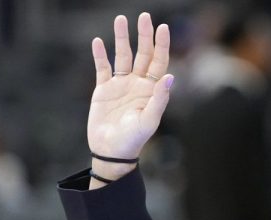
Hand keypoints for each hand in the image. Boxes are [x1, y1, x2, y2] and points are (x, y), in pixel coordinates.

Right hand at [87, 13, 171, 184]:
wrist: (112, 151)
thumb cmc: (134, 139)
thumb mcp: (150, 120)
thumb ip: (160, 99)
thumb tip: (170, 77)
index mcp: (151, 90)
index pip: (159, 62)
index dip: (161, 45)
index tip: (163, 27)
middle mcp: (137, 84)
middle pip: (142, 54)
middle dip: (143, 36)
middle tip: (144, 16)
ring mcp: (120, 85)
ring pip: (122, 56)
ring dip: (121, 39)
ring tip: (120, 20)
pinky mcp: (103, 90)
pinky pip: (102, 68)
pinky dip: (100, 55)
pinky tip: (99, 42)